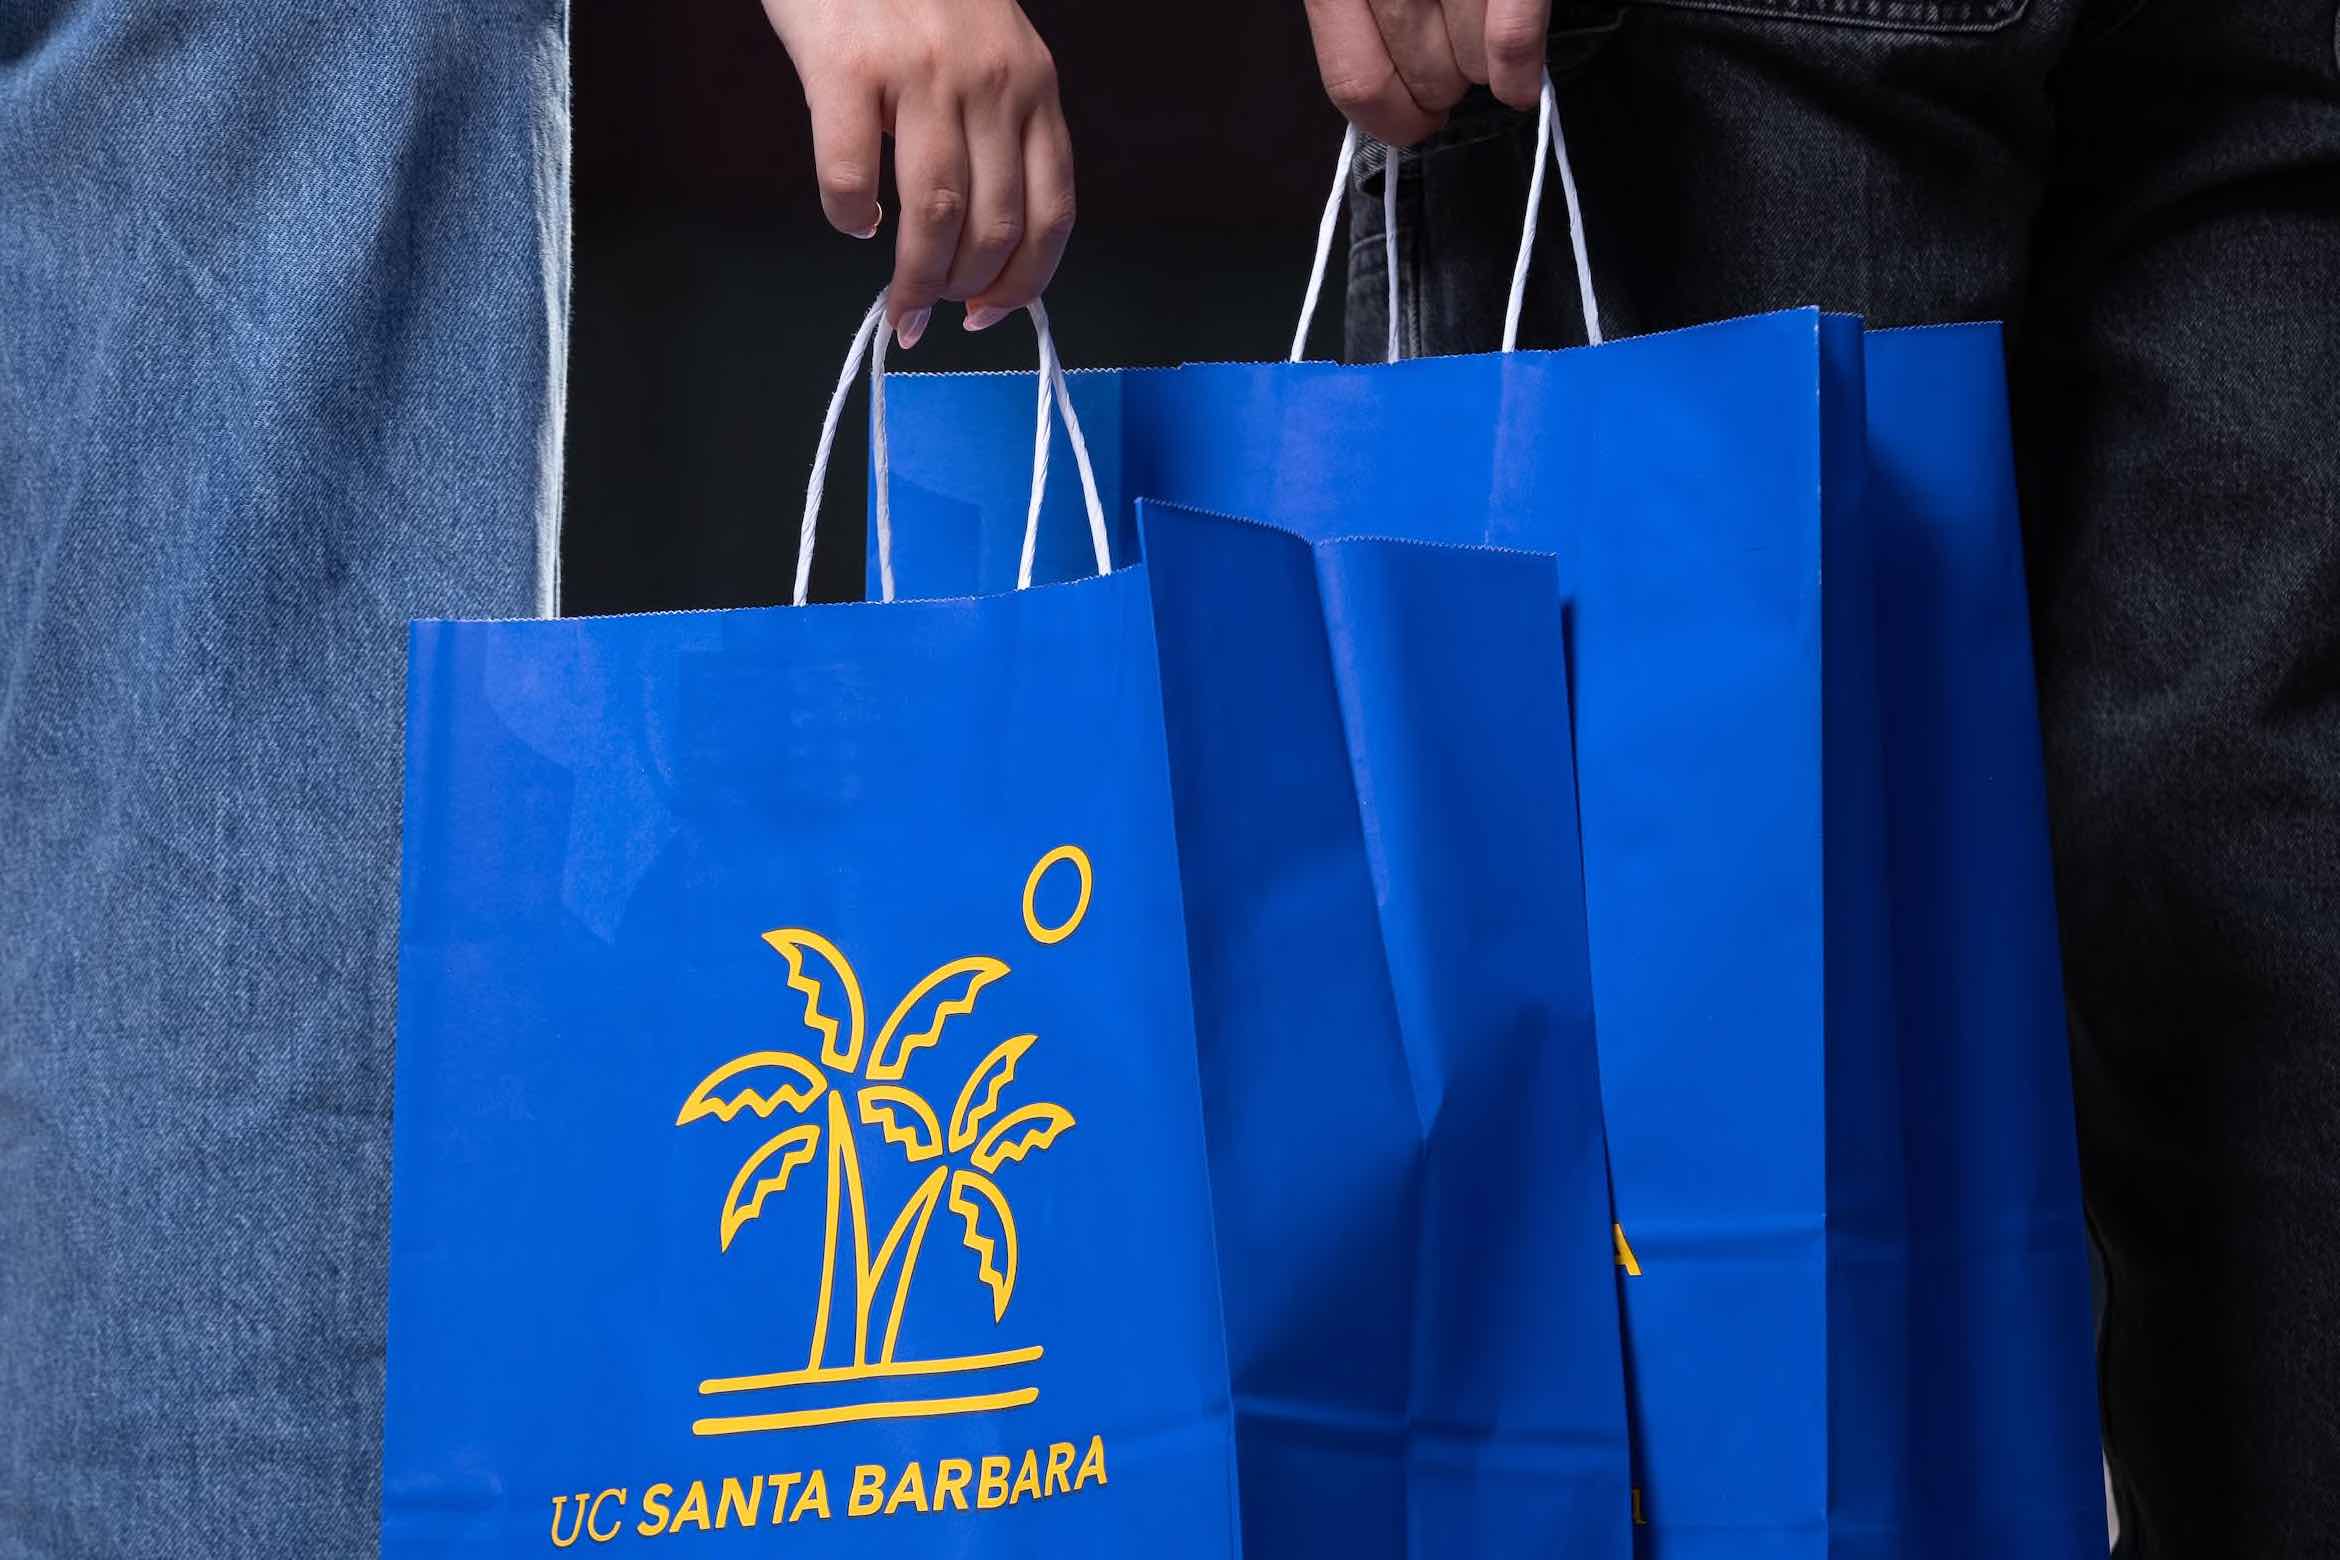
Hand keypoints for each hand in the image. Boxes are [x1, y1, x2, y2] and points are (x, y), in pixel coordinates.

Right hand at [762, 0, 1075, 347]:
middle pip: (995, 226)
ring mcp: (921, 72)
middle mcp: (990, 81)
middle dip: (964, 291)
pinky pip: (853, 178)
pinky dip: (851, 219)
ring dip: (916, 279)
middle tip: (930, 310)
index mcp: (1033, 85)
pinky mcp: (847, 65)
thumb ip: (996, 125)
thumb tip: (984, 236)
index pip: (1053, 212)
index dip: (1024, 282)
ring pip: (934, 215)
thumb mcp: (986, 51)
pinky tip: (853, 220)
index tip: (990, 315)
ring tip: (899, 302)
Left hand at [1302, 0, 1549, 146]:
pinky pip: (1509, 40)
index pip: (1356, 82)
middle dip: (1442, 89)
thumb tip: (1380, 101)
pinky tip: (1521, 85)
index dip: (1389, 120)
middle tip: (1456, 64)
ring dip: (1482, 70)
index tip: (1414, 125)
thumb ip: (1362, 23)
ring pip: (1466, 65)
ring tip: (1487, 36)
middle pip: (1419, 78)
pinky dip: (1518, 71)